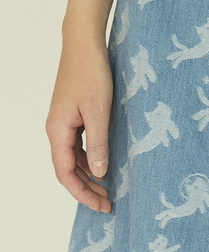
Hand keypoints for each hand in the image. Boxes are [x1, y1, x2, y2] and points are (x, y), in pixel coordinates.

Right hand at [46, 35, 113, 213]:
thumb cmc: (91, 74)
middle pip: (67, 170)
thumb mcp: (99, 112)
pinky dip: (88, 161)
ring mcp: (63, 124)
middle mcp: (56, 130)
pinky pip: (77, 147)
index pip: (65, 173)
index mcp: (58, 131)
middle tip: (109, 205)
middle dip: (87, 189)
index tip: (101, 206)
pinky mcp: (72, 117)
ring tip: (108, 191)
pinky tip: (103, 167)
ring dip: (88, 177)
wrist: (84, 45)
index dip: (82, 193)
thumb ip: (99, 144)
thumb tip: (99, 173)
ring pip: (72, 160)